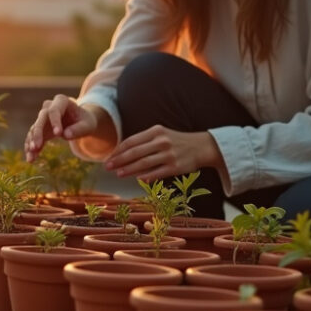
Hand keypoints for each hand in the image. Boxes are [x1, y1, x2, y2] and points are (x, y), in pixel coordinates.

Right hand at [24, 95, 97, 161]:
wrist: (80, 122)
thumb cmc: (85, 121)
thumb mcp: (88, 125)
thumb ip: (79, 129)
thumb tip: (66, 135)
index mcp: (61, 101)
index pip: (54, 110)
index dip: (55, 122)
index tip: (58, 134)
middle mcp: (48, 107)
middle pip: (41, 119)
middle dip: (38, 133)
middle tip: (37, 146)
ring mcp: (42, 118)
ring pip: (34, 129)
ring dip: (31, 143)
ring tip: (31, 157)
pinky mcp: (40, 129)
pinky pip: (33, 138)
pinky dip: (31, 148)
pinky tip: (30, 158)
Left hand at [104, 125, 218, 181]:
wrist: (202, 147)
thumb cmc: (176, 142)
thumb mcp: (161, 135)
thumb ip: (143, 142)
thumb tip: (122, 153)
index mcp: (156, 131)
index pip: (131, 141)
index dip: (118, 150)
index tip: (109, 158)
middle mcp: (161, 141)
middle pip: (135, 152)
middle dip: (119, 160)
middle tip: (107, 167)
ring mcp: (169, 154)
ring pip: (144, 163)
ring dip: (129, 169)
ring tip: (118, 173)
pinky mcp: (176, 167)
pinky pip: (157, 173)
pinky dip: (146, 176)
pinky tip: (137, 179)